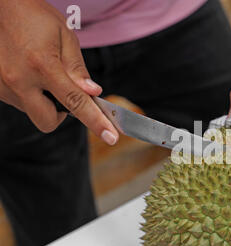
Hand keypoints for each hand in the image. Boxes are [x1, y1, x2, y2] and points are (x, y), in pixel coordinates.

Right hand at [0, 0, 117, 144]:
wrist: (1, 6)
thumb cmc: (35, 17)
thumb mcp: (65, 37)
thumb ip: (78, 69)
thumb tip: (92, 92)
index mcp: (42, 65)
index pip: (75, 103)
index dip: (95, 122)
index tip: (111, 137)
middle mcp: (18, 79)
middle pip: (48, 121)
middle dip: (61, 114)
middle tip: (63, 92)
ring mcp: (2, 86)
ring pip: (33, 112)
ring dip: (43, 100)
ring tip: (40, 72)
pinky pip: (19, 102)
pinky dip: (29, 94)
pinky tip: (27, 73)